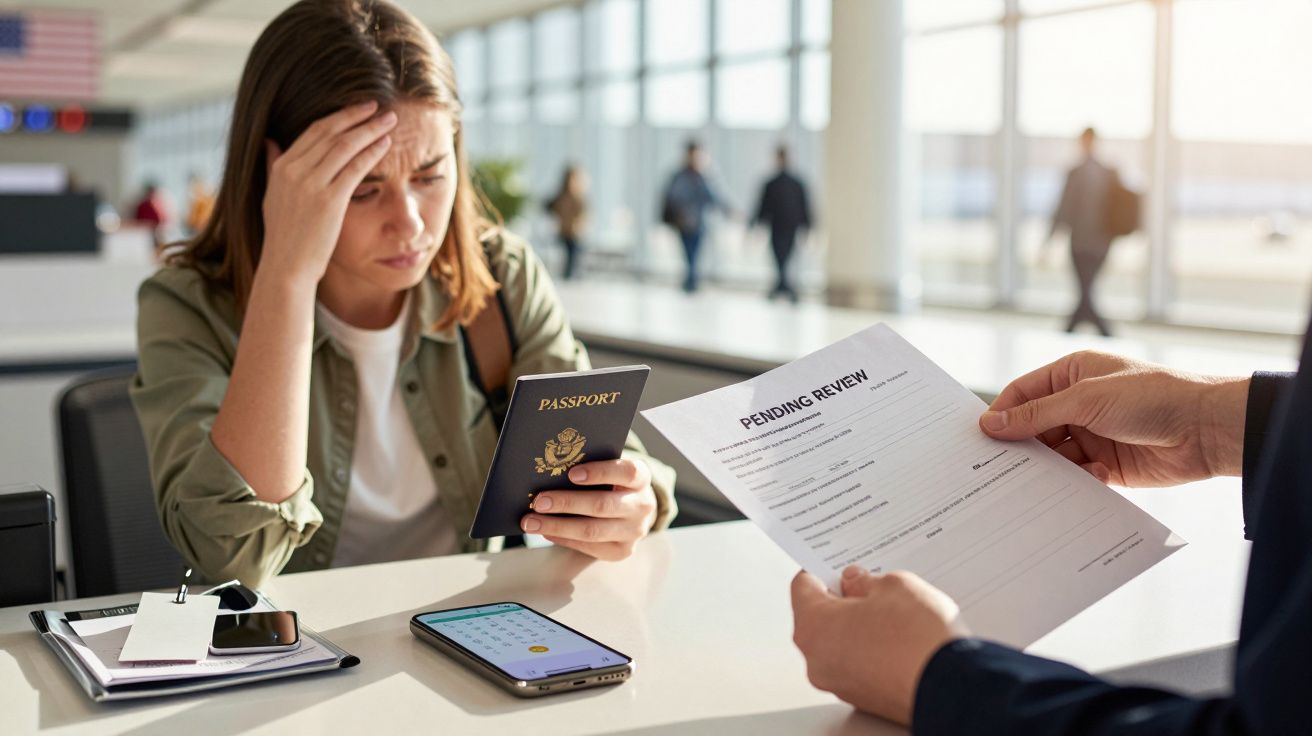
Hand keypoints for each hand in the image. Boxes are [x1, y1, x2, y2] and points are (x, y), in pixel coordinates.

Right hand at [259, 100, 397, 284]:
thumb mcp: (272, 196)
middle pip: (330, 132)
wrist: (287, 267)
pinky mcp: (329, 200)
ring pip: (345, 146)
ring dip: (370, 130)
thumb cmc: (284, 236)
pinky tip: (386, 144)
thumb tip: (270, 141)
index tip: (356, 109)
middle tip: (378, 106)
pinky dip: (372, 152)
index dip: (338, 117)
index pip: (313, 131)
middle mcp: (294, 171)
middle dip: (356, 116)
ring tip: (389, 120)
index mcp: (281, 167)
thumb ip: (273, 166)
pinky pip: (355, 168)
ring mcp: (311, 185)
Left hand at [520, 458, 657, 560]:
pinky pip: (589, 547)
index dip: (599, 473)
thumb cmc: (613, 484)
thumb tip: (550, 472)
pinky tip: (546, 531)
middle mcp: (642, 505)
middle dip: (566, 503)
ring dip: (558, 526)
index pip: (626, 472)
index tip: (571, 474)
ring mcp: (635, 531)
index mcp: (641, 478)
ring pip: (592, 531)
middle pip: (602, 505)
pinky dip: (564, 538)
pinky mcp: (623, 551)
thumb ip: (591, 469)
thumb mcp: (611, 471)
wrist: (634, 510)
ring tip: (531, 522)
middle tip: (539, 502)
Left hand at [791, 567, 961, 724]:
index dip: (822, 570)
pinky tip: (898, 639)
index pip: (803, 586)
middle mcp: (818, 660)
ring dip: (859, 626)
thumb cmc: (919, 640)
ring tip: (892, 613)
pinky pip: (858, 665)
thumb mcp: (894, 586)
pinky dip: (872, 651)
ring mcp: (840, 683)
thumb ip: (866, 580)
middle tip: (870, 586)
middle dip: (843, 599)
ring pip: (839, 644)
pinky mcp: (864, 698)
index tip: (838, 564)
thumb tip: (856, 582)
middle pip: (819, 618)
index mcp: (814, 627)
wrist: (951, 688)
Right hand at [981, 351, 1248, 486]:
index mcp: (1071, 375)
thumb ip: (1036, 414)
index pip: (1023, 393)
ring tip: (1038, 480)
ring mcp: (1092, 435)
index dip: (1002, 414)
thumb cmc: (1152, 397)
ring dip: (1048, 467)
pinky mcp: (1106, 465)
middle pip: (1033, 428)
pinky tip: (1087, 478)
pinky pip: (1076, 476)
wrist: (1206, 430)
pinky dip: (1075, 480)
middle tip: (998, 467)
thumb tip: (991, 422)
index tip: (982, 437)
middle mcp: (1079, 404)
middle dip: (1021, 445)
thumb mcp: (1086, 399)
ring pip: (1053, 456)